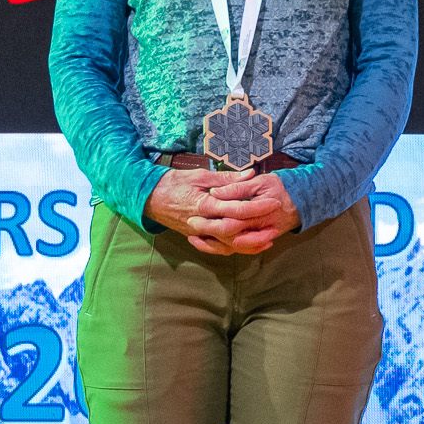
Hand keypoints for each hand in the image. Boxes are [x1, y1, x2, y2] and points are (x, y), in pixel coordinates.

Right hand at [148, 167, 295, 255]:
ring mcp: (197, 233)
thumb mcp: (199, 175)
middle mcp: (201, 223)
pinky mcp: (195, 238)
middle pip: (233, 232)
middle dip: (256, 230)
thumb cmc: (173, 183)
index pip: (235, 209)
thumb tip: (250, 174)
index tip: (274, 202)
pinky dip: (233, 249)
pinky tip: (248, 246)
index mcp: (204, 205)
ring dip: (248, 244)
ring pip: (226, 245)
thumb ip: (226, 178)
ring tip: (268, 239)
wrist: (148, 198)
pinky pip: (216, 249)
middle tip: (275, 224)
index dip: (257, 207)